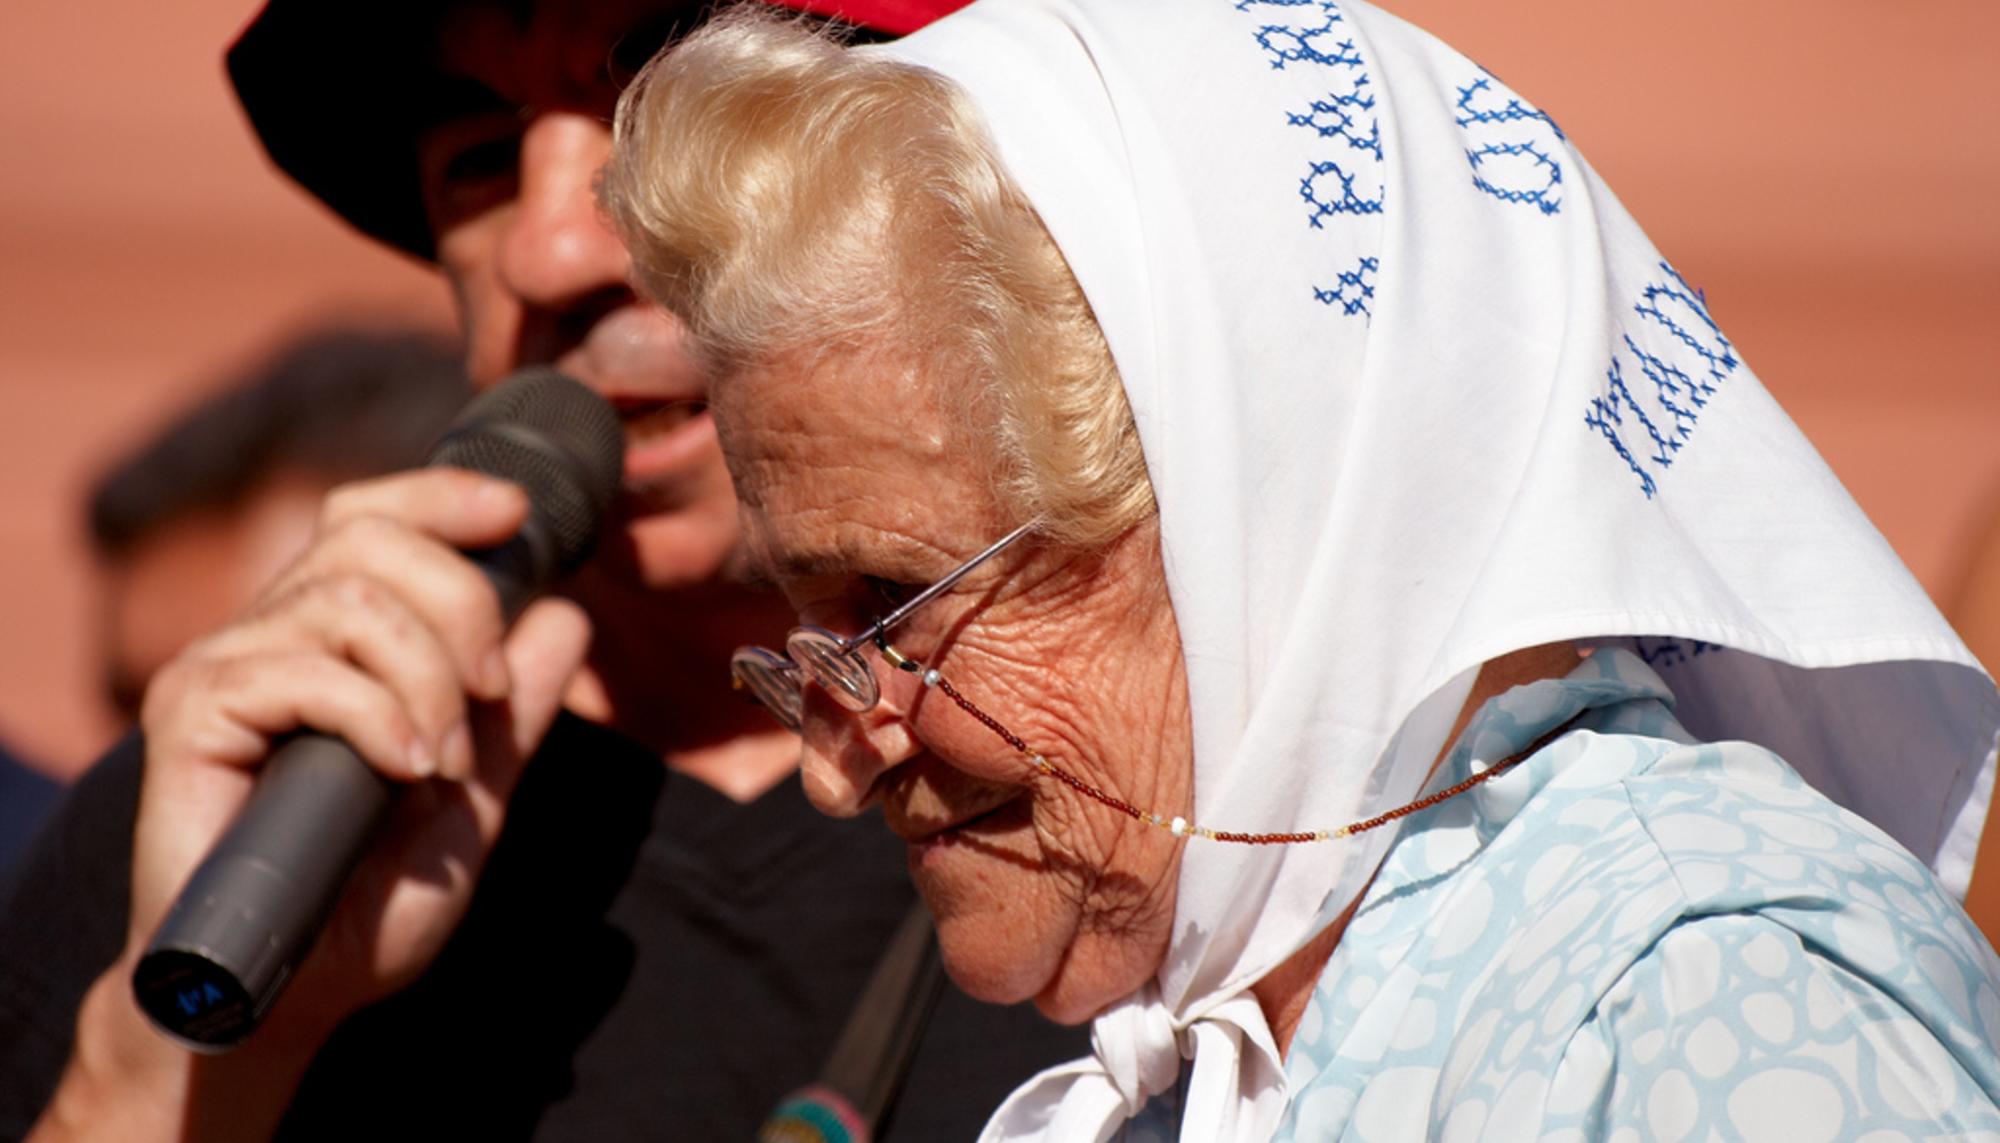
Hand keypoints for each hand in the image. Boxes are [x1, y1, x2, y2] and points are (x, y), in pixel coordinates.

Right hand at [35, 467, 591, 1140]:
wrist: (288, 996)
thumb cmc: (368, 905)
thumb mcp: (472, 798)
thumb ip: (516, 714)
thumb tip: (568, 618)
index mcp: (331, 640)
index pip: (373, 517)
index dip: (444, 497)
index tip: (516, 512)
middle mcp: (270, 634)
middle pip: (372, 538)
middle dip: (464, 604)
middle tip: (492, 695)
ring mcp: (225, 668)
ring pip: (348, 599)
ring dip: (427, 677)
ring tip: (440, 764)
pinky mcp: (192, 714)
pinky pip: (300, 670)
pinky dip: (375, 714)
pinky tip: (403, 773)